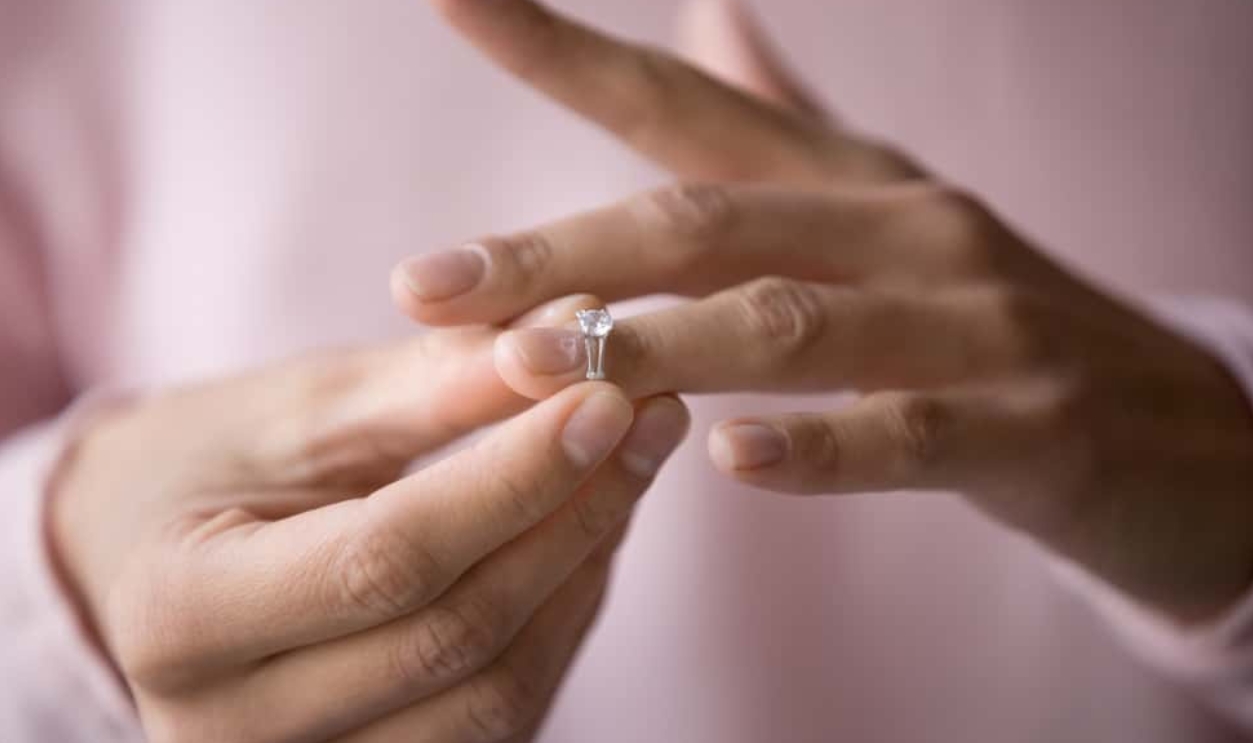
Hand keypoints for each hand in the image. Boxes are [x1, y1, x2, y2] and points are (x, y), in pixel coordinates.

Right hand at [52, 297, 689, 741]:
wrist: (144, 559)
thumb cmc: (203, 465)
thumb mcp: (294, 410)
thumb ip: (429, 384)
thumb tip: (574, 333)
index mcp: (184, 619)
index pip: (386, 559)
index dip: (512, 479)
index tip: (606, 393)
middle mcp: (234, 729)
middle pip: (455, 634)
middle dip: (570, 515)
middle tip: (646, 411)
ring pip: (496, 692)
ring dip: (582, 568)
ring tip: (631, 459)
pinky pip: (500, 710)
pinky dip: (560, 615)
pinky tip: (590, 526)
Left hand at [401, 0, 1252, 623]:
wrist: (1189, 432)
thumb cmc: (996, 325)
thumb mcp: (888, 214)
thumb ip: (788, 126)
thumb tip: (704, 20)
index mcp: (854, 183)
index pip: (686, 108)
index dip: (563, 51)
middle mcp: (908, 229)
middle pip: (707, 221)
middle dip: (560, 251)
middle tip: (430, 285)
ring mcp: (978, 323)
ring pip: (791, 321)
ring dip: (656, 341)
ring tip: (530, 366)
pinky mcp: (1035, 427)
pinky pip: (908, 433)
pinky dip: (817, 446)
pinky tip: (727, 454)